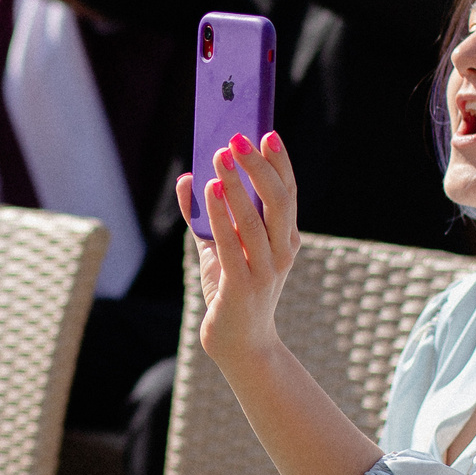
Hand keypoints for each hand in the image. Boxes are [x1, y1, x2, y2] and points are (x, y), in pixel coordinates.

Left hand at [176, 131, 298, 364]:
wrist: (239, 342)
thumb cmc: (231, 287)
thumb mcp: (220, 245)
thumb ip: (203, 212)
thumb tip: (186, 176)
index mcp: (286, 238)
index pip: (289, 192)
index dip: (280, 162)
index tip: (268, 132)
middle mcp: (282, 252)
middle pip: (278, 201)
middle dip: (259, 167)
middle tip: (237, 139)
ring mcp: (265, 270)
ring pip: (253, 221)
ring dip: (235, 187)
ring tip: (218, 158)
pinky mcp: (242, 286)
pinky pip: (230, 245)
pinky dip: (219, 215)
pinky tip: (207, 191)